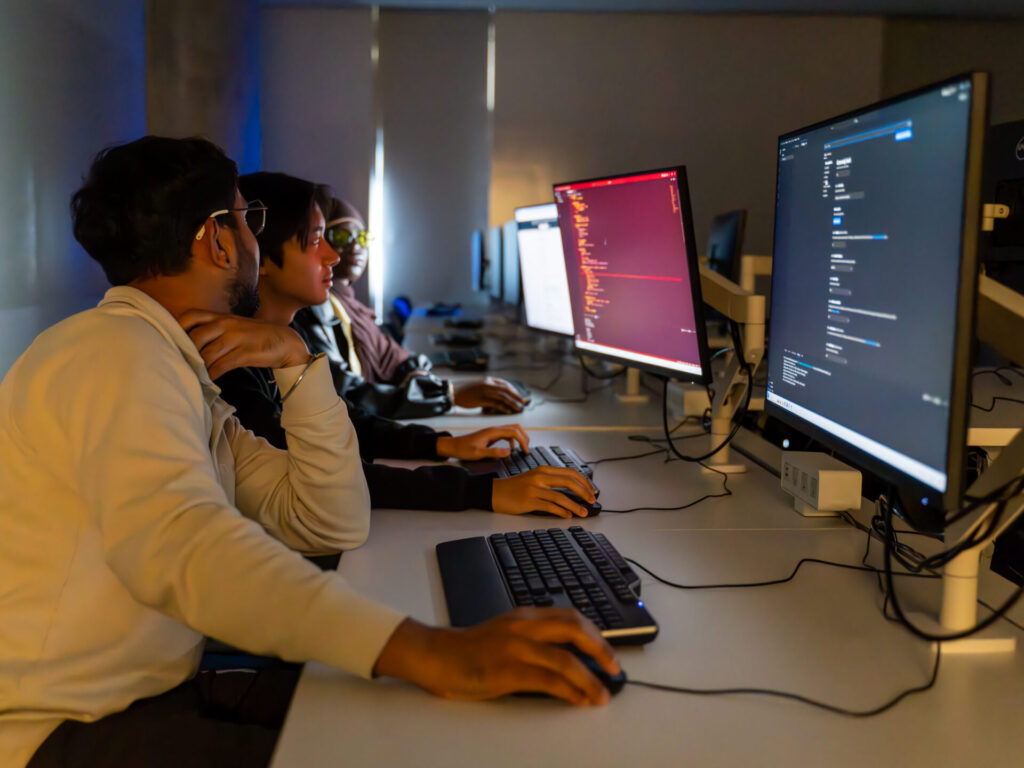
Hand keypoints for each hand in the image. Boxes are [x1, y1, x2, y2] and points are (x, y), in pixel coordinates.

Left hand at [179, 310, 309, 379]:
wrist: (286, 342)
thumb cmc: (255, 336)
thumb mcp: (234, 326)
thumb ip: (214, 330)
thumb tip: (190, 343)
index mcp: (220, 316)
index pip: (191, 316)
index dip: (176, 327)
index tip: (168, 340)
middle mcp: (226, 324)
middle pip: (196, 336)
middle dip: (185, 352)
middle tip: (178, 364)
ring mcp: (236, 338)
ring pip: (207, 353)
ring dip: (198, 367)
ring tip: (191, 376)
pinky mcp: (245, 353)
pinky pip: (222, 365)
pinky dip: (212, 375)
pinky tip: (208, 381)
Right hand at [373, 609, 618, 704]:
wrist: (439, 656)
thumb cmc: (472, 649)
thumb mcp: (507, 631)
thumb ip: (535, 636)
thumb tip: (569, 656)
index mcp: (526, 615)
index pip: (570, 617)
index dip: (595, 634)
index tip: (607, 651)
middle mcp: (524, 626)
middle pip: (574, 629)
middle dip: (600, 649)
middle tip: (614, 668)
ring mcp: (516, 648)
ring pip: (565, 660)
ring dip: (589, 679)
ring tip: (601, 695)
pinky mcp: (508, 671)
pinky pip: (548, 681)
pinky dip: (570, 692)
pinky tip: (579, 700)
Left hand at [435, 426, 528, 459]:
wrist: (453, 446)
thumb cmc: (463, 449)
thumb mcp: (478, 453)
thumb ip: (494, 452)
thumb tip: (509, 452)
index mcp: (493, 432)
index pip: (514, 432)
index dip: (523, 441)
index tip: (525, 452)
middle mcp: (494, 429)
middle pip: (516, 427)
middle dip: (524, 437)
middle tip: (527, 449)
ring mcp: (493, 431)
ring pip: (512, 429)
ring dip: (520, 437)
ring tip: (523, 449)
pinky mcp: (491, 435)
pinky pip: (507, 434)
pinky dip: (513, 439)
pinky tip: (512, 448)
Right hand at [453, 377, 527, 413]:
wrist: (454, 392)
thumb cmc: (466, 391)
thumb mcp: (479, 385)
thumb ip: (489, 387)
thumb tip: (498, 394)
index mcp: (489, 380)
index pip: (505, 384)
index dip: (514, 390)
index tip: (518, 396)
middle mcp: (489, 384)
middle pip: (507, 390)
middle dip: (517, 396)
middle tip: (523, 402)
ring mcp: (486, 392)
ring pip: (504, 397)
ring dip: (513, 403)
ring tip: (518, 408)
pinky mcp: (482, 400)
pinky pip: (496, 404)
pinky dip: (504, 408)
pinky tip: (508, 411)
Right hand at [492, 467, 596, 517]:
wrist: (494, 492)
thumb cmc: (514, 488)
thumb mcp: (533, 478)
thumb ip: (550, 481)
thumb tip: (571, 491)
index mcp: (543, 470)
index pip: (570, 472)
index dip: (584, 482)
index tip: (592, 490)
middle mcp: (540, 477)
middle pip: (569, 481)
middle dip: (584, 492)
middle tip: (592, 501)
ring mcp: (534, 488)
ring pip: (561, 496)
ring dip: (575, 506)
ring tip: (583, 513)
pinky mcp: (529, 500)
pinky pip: (550, 506)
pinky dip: (562, 511)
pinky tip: (568, 516)